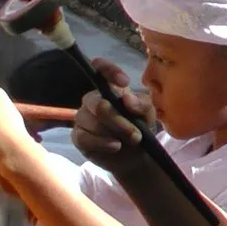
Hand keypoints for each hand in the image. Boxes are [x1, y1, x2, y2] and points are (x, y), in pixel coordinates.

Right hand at [72, 59, 157, 173]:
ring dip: (114, 133)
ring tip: (131, 141)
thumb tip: (127, 99)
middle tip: (136, 134)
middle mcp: (93, 100)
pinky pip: (84, 137)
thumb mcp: (148, 115)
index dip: (108, 70)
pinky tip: (115, 146)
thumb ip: (141, 104)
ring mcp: (83, 118)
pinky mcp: (78, 136)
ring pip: (91, 121)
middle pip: (97, 103)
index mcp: (110, 89)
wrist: (136, 156)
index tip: (124, 83)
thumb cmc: (141, 128)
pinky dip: (102, 143)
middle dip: (117, 119)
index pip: (101, 69)